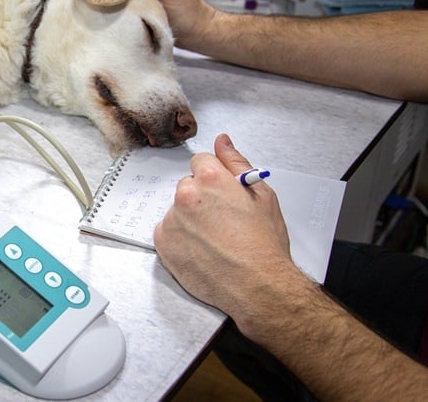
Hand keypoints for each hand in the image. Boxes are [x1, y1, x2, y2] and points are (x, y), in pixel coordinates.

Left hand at [154, 134, 304, 332]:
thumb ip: (236, 163)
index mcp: (210, 179)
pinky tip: (201, 250)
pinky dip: (180, 239)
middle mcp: (186, 196)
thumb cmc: (264, 245)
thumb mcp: (262, 195)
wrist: (257, 286)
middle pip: (188, 187)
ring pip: (177, 210)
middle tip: (222, 221)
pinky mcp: (163, 243)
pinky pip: (168, 232)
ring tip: (214, 240)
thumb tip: (222, 141)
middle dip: (201, 199)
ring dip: (190, 220)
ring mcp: (172, 220)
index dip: (214, 179)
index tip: (222, 194)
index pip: (200, 163)